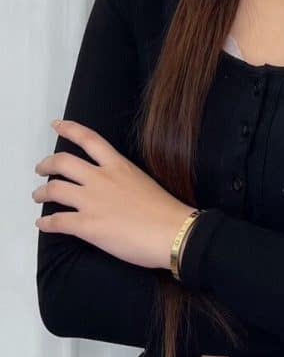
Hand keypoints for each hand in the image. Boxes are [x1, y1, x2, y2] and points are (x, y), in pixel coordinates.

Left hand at [32, 119, 195, 270]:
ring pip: (54, 189)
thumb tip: (114, 188)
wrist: (171, 232)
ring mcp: (92, 201)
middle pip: (63, 162)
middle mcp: (101, 179)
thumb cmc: (165, 210)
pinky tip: (42, 225)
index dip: (69, 129)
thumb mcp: (143, 181)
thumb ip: (123, 179)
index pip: (88, 139)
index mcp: (118, 166)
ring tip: (38, 196)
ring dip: (41, 193)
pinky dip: (46, 223)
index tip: (57, 125)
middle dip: (47, 164)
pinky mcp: (87, 226)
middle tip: (41, 169)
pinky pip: (57, 221)